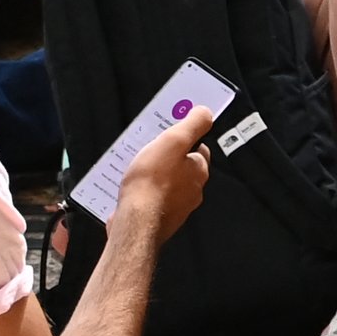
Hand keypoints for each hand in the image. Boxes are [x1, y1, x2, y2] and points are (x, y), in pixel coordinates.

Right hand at [117, 104, 218, 245]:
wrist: (135, 222)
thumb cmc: (152, 180)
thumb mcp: (174, 141)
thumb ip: (193, 125)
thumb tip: (207, 112)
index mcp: (199, 171)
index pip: (199, 150)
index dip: (185, 140)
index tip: (169, 134)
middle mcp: (193, 191)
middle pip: (182, 168)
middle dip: (168, 159)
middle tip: (148, 149)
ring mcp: (177, 208)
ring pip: (167, 185)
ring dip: (154, 177)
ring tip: (135, 168)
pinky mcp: (159, 220)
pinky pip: (153, 200)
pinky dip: (144, 194)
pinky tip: (130, 190)